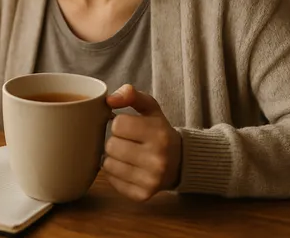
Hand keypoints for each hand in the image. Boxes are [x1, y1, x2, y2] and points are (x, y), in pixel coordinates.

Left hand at [103, 84, 181, 201]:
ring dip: (113, 157)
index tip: (128, 127)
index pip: (118, 124)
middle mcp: (157, 159)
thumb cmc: (159, 132)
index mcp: (159, 134)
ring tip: (126, 154)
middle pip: (111, 145)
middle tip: (127, 141)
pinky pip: (111, 180)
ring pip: (108, 164)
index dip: (119, 123)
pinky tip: (127, 167)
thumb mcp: (151, 108)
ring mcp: (150, 180)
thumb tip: (110, 99)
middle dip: (115, 140)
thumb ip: (131, 95)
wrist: (181, 162)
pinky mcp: (142, 195)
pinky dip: (115, 173)